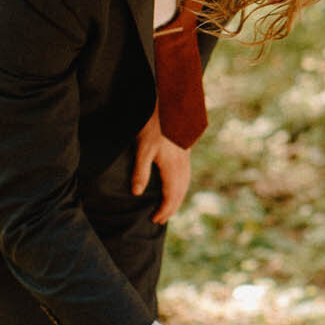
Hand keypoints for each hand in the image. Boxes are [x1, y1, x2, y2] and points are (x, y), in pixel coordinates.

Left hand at [132, 110, 191, 226]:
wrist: (171, 104)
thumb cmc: (154, 125)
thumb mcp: (142, 147)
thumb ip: (140, 171)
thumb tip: (137, 193)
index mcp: (173, 167)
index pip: (171, 196)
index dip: (164, 210)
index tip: (155, 220)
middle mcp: (182, 165)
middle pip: (180, 193)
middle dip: (171, 208)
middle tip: (161, 220)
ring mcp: (186, 157)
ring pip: (185, 184)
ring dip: (177, 198)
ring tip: (169, 207)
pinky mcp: (185, 150)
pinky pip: (186, 175)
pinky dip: (181, 186)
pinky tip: (176, 184)